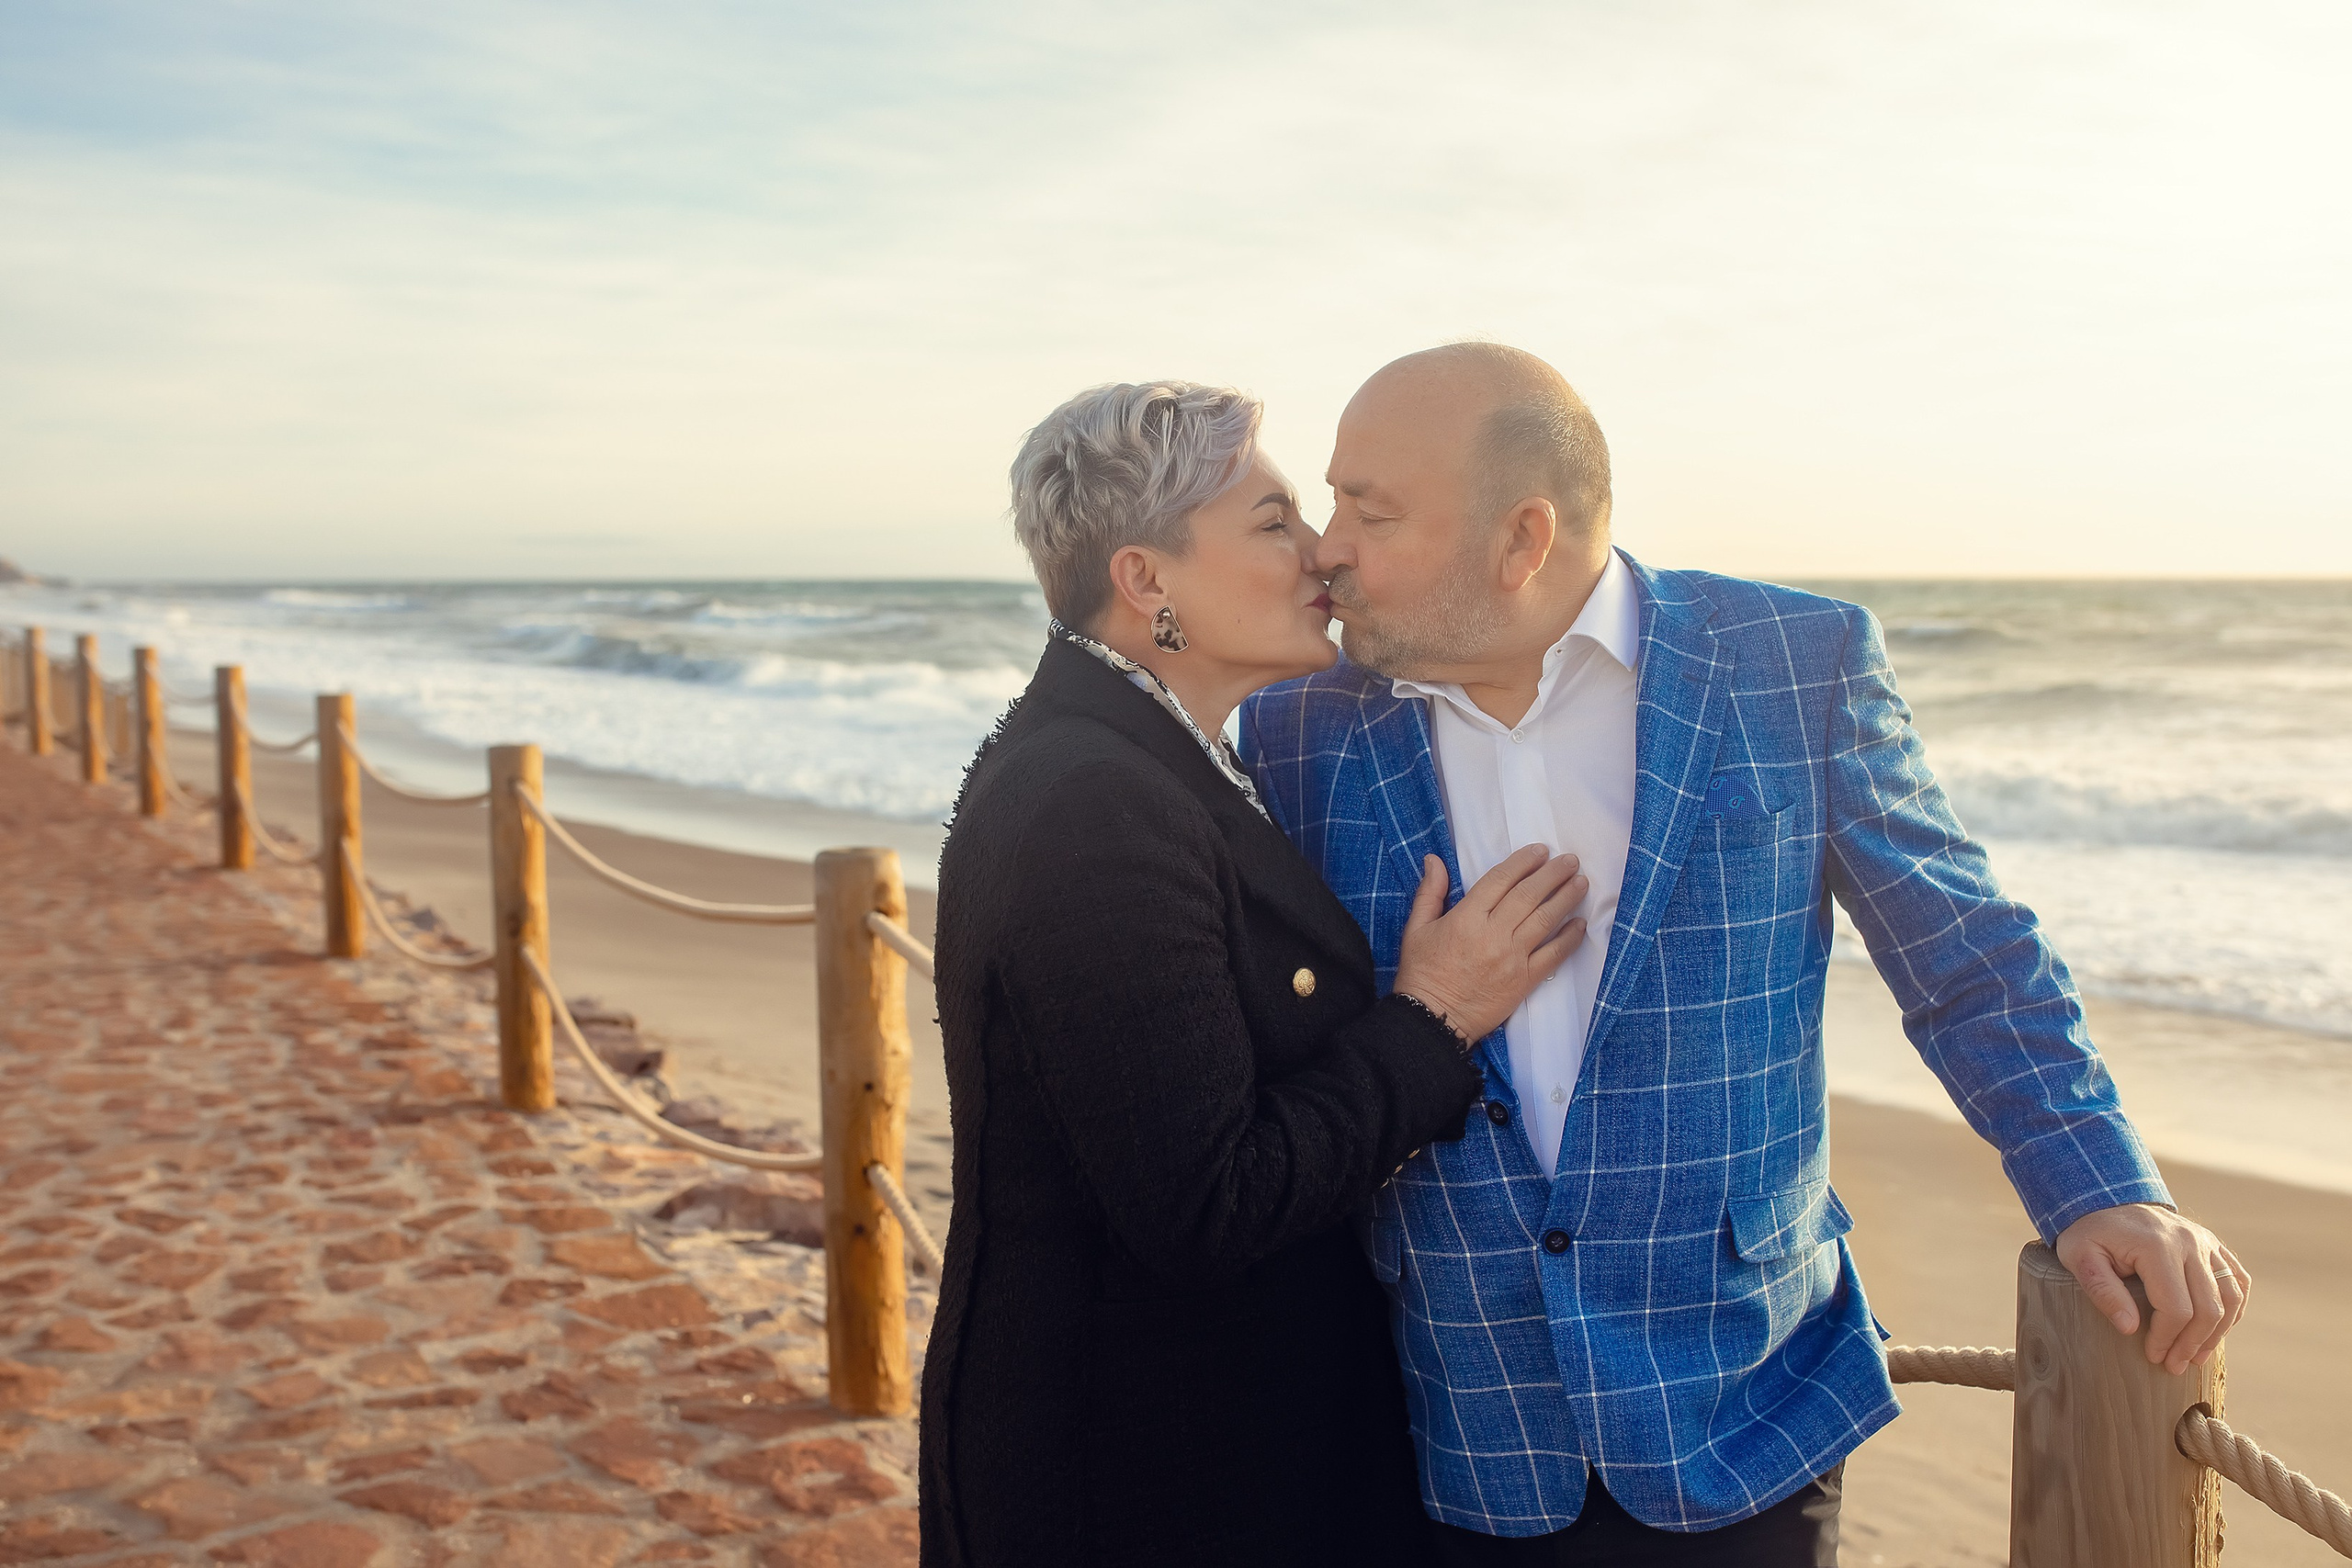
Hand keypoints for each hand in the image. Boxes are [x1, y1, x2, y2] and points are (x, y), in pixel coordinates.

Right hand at [1394, 848, 1586, 1043]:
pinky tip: (1581, 923)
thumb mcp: (1417, 929)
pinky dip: (1570, 938)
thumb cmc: (1422, 974)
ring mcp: (1512, 958)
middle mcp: (1493, 934)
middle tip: (1570, 860)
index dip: (1523, 862)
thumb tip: (1435, 860)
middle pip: (1529, 895)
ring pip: (1546, 919)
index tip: (1540, 851)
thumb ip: (1430, 892)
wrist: (1432, 1020)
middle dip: (1553, 874)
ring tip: (1580, 882)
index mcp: (1466, 917)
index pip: (1501, 879)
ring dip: (1566, 898)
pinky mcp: (1524, 980)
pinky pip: (1554, 955)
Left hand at [2053, 1202, 2249, 1373]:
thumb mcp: (2079, 1256)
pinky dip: (2234, 1308)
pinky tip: (2217, 1330)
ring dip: (2217, 1333)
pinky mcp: (2213, 1243)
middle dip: (2192, 1344)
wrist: (2106, 1197)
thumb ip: (2102, 1290)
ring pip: (2231, 1296)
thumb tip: (2129, 1328)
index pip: (2176, 1308)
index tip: (2153, 1356)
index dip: (2167, 1339)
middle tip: (2174, 1366)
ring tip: (2196, 1356)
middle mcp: (2190, 1242)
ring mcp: (2206, 1241)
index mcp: (2158, 1246)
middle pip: (2209, 1307)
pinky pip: (2238, 1280)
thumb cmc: (2089, 1232)